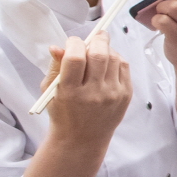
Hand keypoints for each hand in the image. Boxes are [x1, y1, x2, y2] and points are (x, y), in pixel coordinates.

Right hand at [41, 31, 131, 148]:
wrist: (82, 140)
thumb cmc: (63, 112)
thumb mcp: (51, 91)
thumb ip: (55, 66)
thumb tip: (58, 46)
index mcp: (70, 92)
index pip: (75, 58)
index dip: (74, 43)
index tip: (72, 42)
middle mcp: (93, 94)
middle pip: (99, 54)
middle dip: (96, 39)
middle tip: (93, 36)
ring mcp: (112, 95)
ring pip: (114, 58)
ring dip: (106, 48)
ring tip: (98, 50)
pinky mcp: (125, 96)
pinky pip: (124, 67)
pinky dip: (116, 59)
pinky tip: (107, 62)